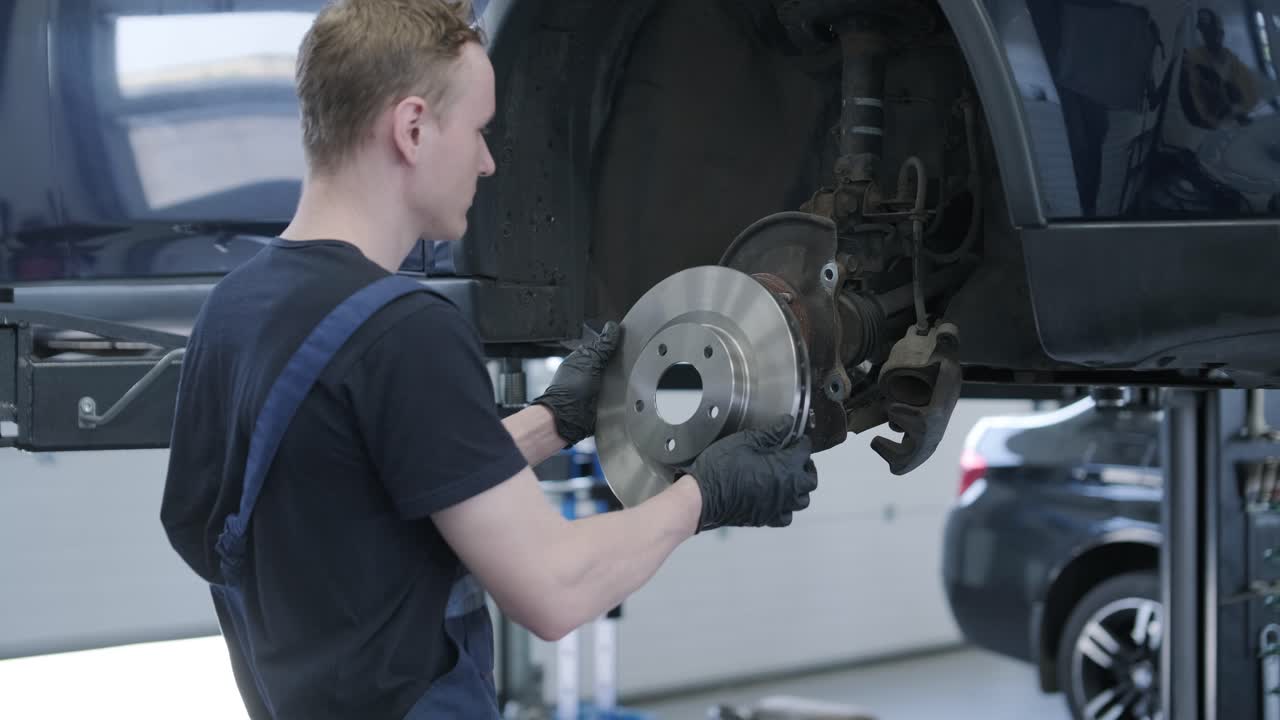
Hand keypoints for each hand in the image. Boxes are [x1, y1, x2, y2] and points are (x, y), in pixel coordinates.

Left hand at [532, 321, 621, 445]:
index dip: (617, 343)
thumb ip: (603, 346)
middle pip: (613, 361)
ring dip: (624, 378)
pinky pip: (618, 393)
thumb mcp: (590, 361)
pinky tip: (628, 390)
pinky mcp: (605, 401)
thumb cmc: (569, 390)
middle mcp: (590, 371)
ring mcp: (598, 386)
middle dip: (622, 362)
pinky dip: (623, 392)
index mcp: (583, 358)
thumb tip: (612, 327)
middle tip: (631, 360)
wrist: (568, 419)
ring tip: (631, 376)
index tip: (630, 340)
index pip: (605, 345)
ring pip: (618, 377)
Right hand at [684, 415, 817, 532]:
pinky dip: (787, 508)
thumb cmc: (720, 469)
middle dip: (806, 465)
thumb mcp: (745, 440)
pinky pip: (786, 516)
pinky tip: (779, 498)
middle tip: (796, 457)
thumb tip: (786, 424)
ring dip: (800, 487)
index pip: (804, 451)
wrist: (702, 497)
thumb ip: (770, 433)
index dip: (802, 442)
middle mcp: (787, 489)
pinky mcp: (766, 518)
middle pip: (810, 478)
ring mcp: (778, 506)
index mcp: (785, 467)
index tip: (797, 439)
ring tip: (790, 477)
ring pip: (802, 499)